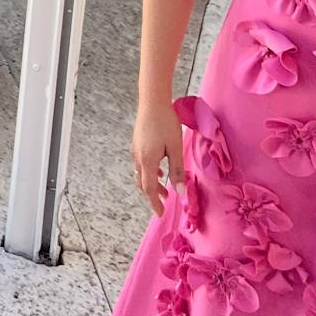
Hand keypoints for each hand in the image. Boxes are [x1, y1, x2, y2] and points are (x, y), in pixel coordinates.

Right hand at [131, 100, 185, 215]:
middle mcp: (138, 158)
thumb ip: (177, 170)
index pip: (149, 189)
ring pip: (140, 174)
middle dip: (153, 195)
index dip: (155, 203)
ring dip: (151, 184)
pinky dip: (149, 173)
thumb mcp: (175, 148)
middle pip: (142, 183)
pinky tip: (159, 169)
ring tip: (164, 188)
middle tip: (165, 203)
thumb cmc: (166, 123)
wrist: (152, 102)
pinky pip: (140, 164)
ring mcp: (135, 150)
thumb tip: (180, 191)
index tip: (161, 214)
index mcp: (147, 161)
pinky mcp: (137, 144)